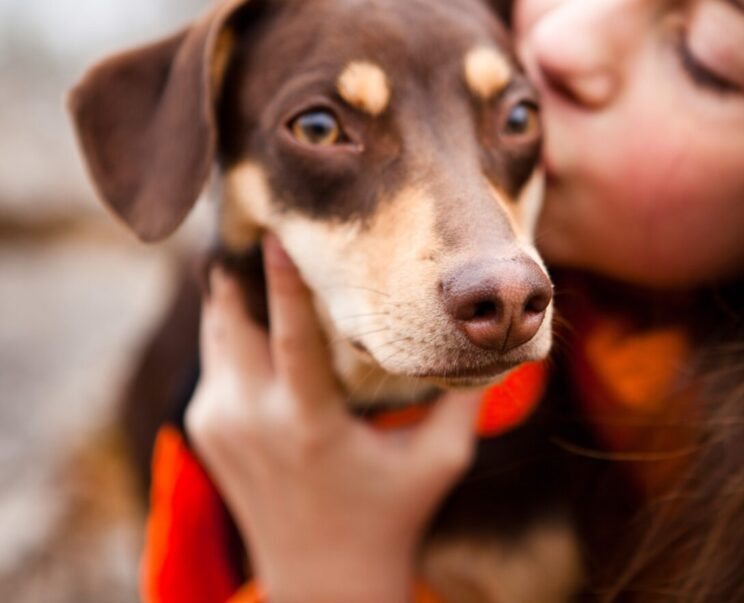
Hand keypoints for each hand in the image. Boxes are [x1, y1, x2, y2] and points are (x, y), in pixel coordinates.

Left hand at [186, 234, 482, 602]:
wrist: (322, 582)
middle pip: (231, 320)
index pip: (290, 338)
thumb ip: (464, 399)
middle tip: (260, 215)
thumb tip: (500, 342)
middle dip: (241, 268)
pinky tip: (254, 304)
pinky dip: (233, 328)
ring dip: (232, 292)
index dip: (281, 280)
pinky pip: (215, 361)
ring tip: (251, 245)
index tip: (274, 229)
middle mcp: (254, 421)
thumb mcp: (439, 460)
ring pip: (215, 334)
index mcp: (311, 426)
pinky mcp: (205, 430)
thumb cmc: (392, 515)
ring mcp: (220, 426)